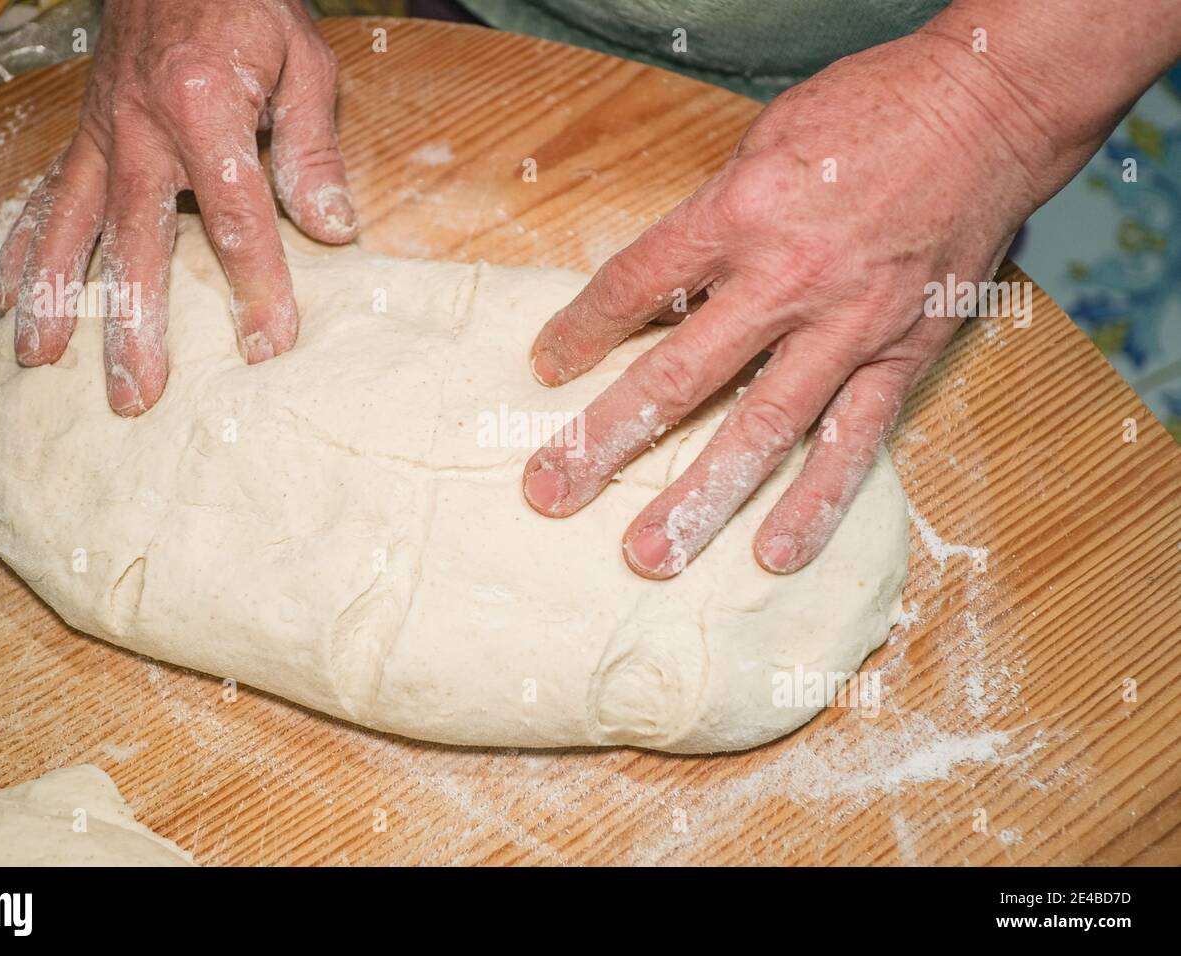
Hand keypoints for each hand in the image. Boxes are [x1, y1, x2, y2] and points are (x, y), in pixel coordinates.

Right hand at [0, 0, 356, 414]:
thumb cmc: (248, 9)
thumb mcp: (303, 61)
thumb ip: (314, 147)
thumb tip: (333, 228)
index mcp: (204, 109)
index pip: (235, 216)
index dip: (255, 287)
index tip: (267, 348)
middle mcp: (139, 129)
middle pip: (138, 242)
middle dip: (134, 323)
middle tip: (135, 393)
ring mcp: (101, 136)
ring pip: (74, 229)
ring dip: (57, 299)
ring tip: (42, 363)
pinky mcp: (82, 139)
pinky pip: (45, 199)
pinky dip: (25, 250)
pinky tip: (10, 298)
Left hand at [522, 31, 1048, 577]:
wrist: (988, 110)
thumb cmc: (869, 115)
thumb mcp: (763, 145)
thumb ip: (712, 223)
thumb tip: (663, 288)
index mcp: (740, 213)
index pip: (637, 284)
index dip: (582, 331)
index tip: (546, 367)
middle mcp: (788, 278)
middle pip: (678, 374)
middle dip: (606, 439)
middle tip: (552, 493)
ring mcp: (848, 327)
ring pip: (761, 428)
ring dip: (700, 497)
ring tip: (650, 554)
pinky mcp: (902, 356)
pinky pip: (852, 442)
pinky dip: (814, 502)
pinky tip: (775, 552)